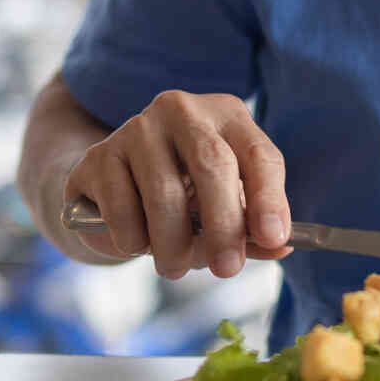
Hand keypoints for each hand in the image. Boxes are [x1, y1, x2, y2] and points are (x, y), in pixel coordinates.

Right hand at [62, 90, 291, 280]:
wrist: (111, 189)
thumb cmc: (184, 197)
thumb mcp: (224, 209)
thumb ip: (251, 229)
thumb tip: (281, 246)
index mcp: (227, 117)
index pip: (259, 155)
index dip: (269, 198)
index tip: (273, 238)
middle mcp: (182, 111)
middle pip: (212, 164)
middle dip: (223, 226)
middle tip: (226, 269)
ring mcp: (137, 128)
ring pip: (164, 194)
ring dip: (173, 245)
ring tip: (174, 267)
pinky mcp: (98, 155)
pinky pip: (121, 209)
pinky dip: (133, 240)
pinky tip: (137, 242)